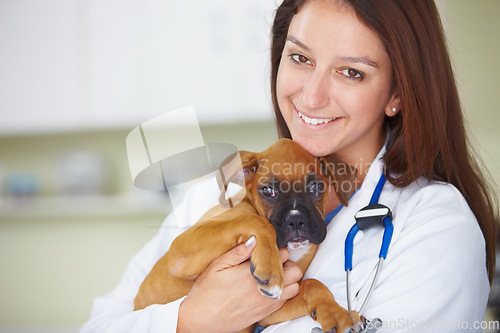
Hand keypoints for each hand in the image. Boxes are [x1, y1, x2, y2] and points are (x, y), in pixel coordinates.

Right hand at [176, 237, 301, 332]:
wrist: (201, 320)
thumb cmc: (206, 293)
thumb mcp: (217, 266)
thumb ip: (238, 252)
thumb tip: (254, 239)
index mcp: (251, 273)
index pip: (281, 255)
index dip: (277, 250)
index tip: (269, 250)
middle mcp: (262, 289)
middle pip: (294, 271)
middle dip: (287, 264)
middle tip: (274, 262)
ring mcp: (266, 302)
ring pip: (294, 287)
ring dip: (288, 280)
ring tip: (273, 276)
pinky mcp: (265, 313)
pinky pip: (286, 301)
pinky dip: (283, 293)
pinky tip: (268, 288)